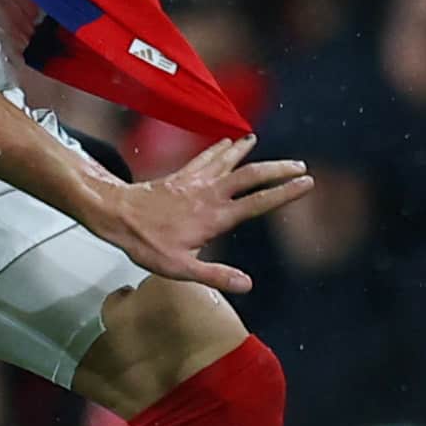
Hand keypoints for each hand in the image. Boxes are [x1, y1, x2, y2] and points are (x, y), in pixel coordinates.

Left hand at [94, 138, 314, 293]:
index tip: (307, 183)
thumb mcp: (181, 269)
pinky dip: (221, 148)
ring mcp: (196, 182)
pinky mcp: (182, 175)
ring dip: (248, 152)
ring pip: (230, 161)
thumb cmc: (148, 245)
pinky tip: (229, 141)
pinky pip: (206, 157)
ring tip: (261, 142)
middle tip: (300, 166)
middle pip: (251, 176)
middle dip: (277, 169)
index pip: (259, 203)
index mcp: (216, 217)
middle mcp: (210, 195)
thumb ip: (216, 275)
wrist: (118, 215)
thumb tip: (248, 284)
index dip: (285, 193)